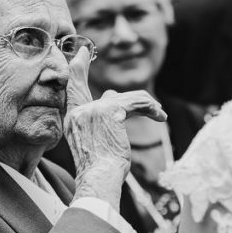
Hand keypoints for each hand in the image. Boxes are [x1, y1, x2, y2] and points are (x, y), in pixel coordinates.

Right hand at [64, 46, 165, 205]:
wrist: (99, 179)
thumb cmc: (98, 170)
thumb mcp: (93, 143)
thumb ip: (98, 122)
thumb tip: (111, 96)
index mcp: (72, 119)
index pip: (72, 89)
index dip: (76, 69)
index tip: (81, 53)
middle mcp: (79, 111)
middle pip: (100, 91)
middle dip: (102, 80)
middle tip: (105, 68)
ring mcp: (93, 110)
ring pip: (124, 98)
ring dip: (144, 106)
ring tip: (157, 114)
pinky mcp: (111, 111)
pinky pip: (136, 102)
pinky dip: (150, 108)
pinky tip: (160, 117)